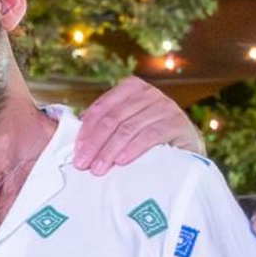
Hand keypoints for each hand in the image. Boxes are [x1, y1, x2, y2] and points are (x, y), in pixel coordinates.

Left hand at [74, 76, 203, 174]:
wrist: (187, 146)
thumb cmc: (149, 136)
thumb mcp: (126, 124)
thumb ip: (104, 124)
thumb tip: (68, 134)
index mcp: (130, 88)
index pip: (101, 108)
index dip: (85, 131)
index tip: (75, 152)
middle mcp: (148, 93)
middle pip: (112, 119)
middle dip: (94, 144)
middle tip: (82, 164)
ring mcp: (164, 106)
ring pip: (128, 128)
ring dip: (109, 151)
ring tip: (97, 169)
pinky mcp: (176, 122)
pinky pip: (150, 136)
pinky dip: (132, 148)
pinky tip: (121, 161)